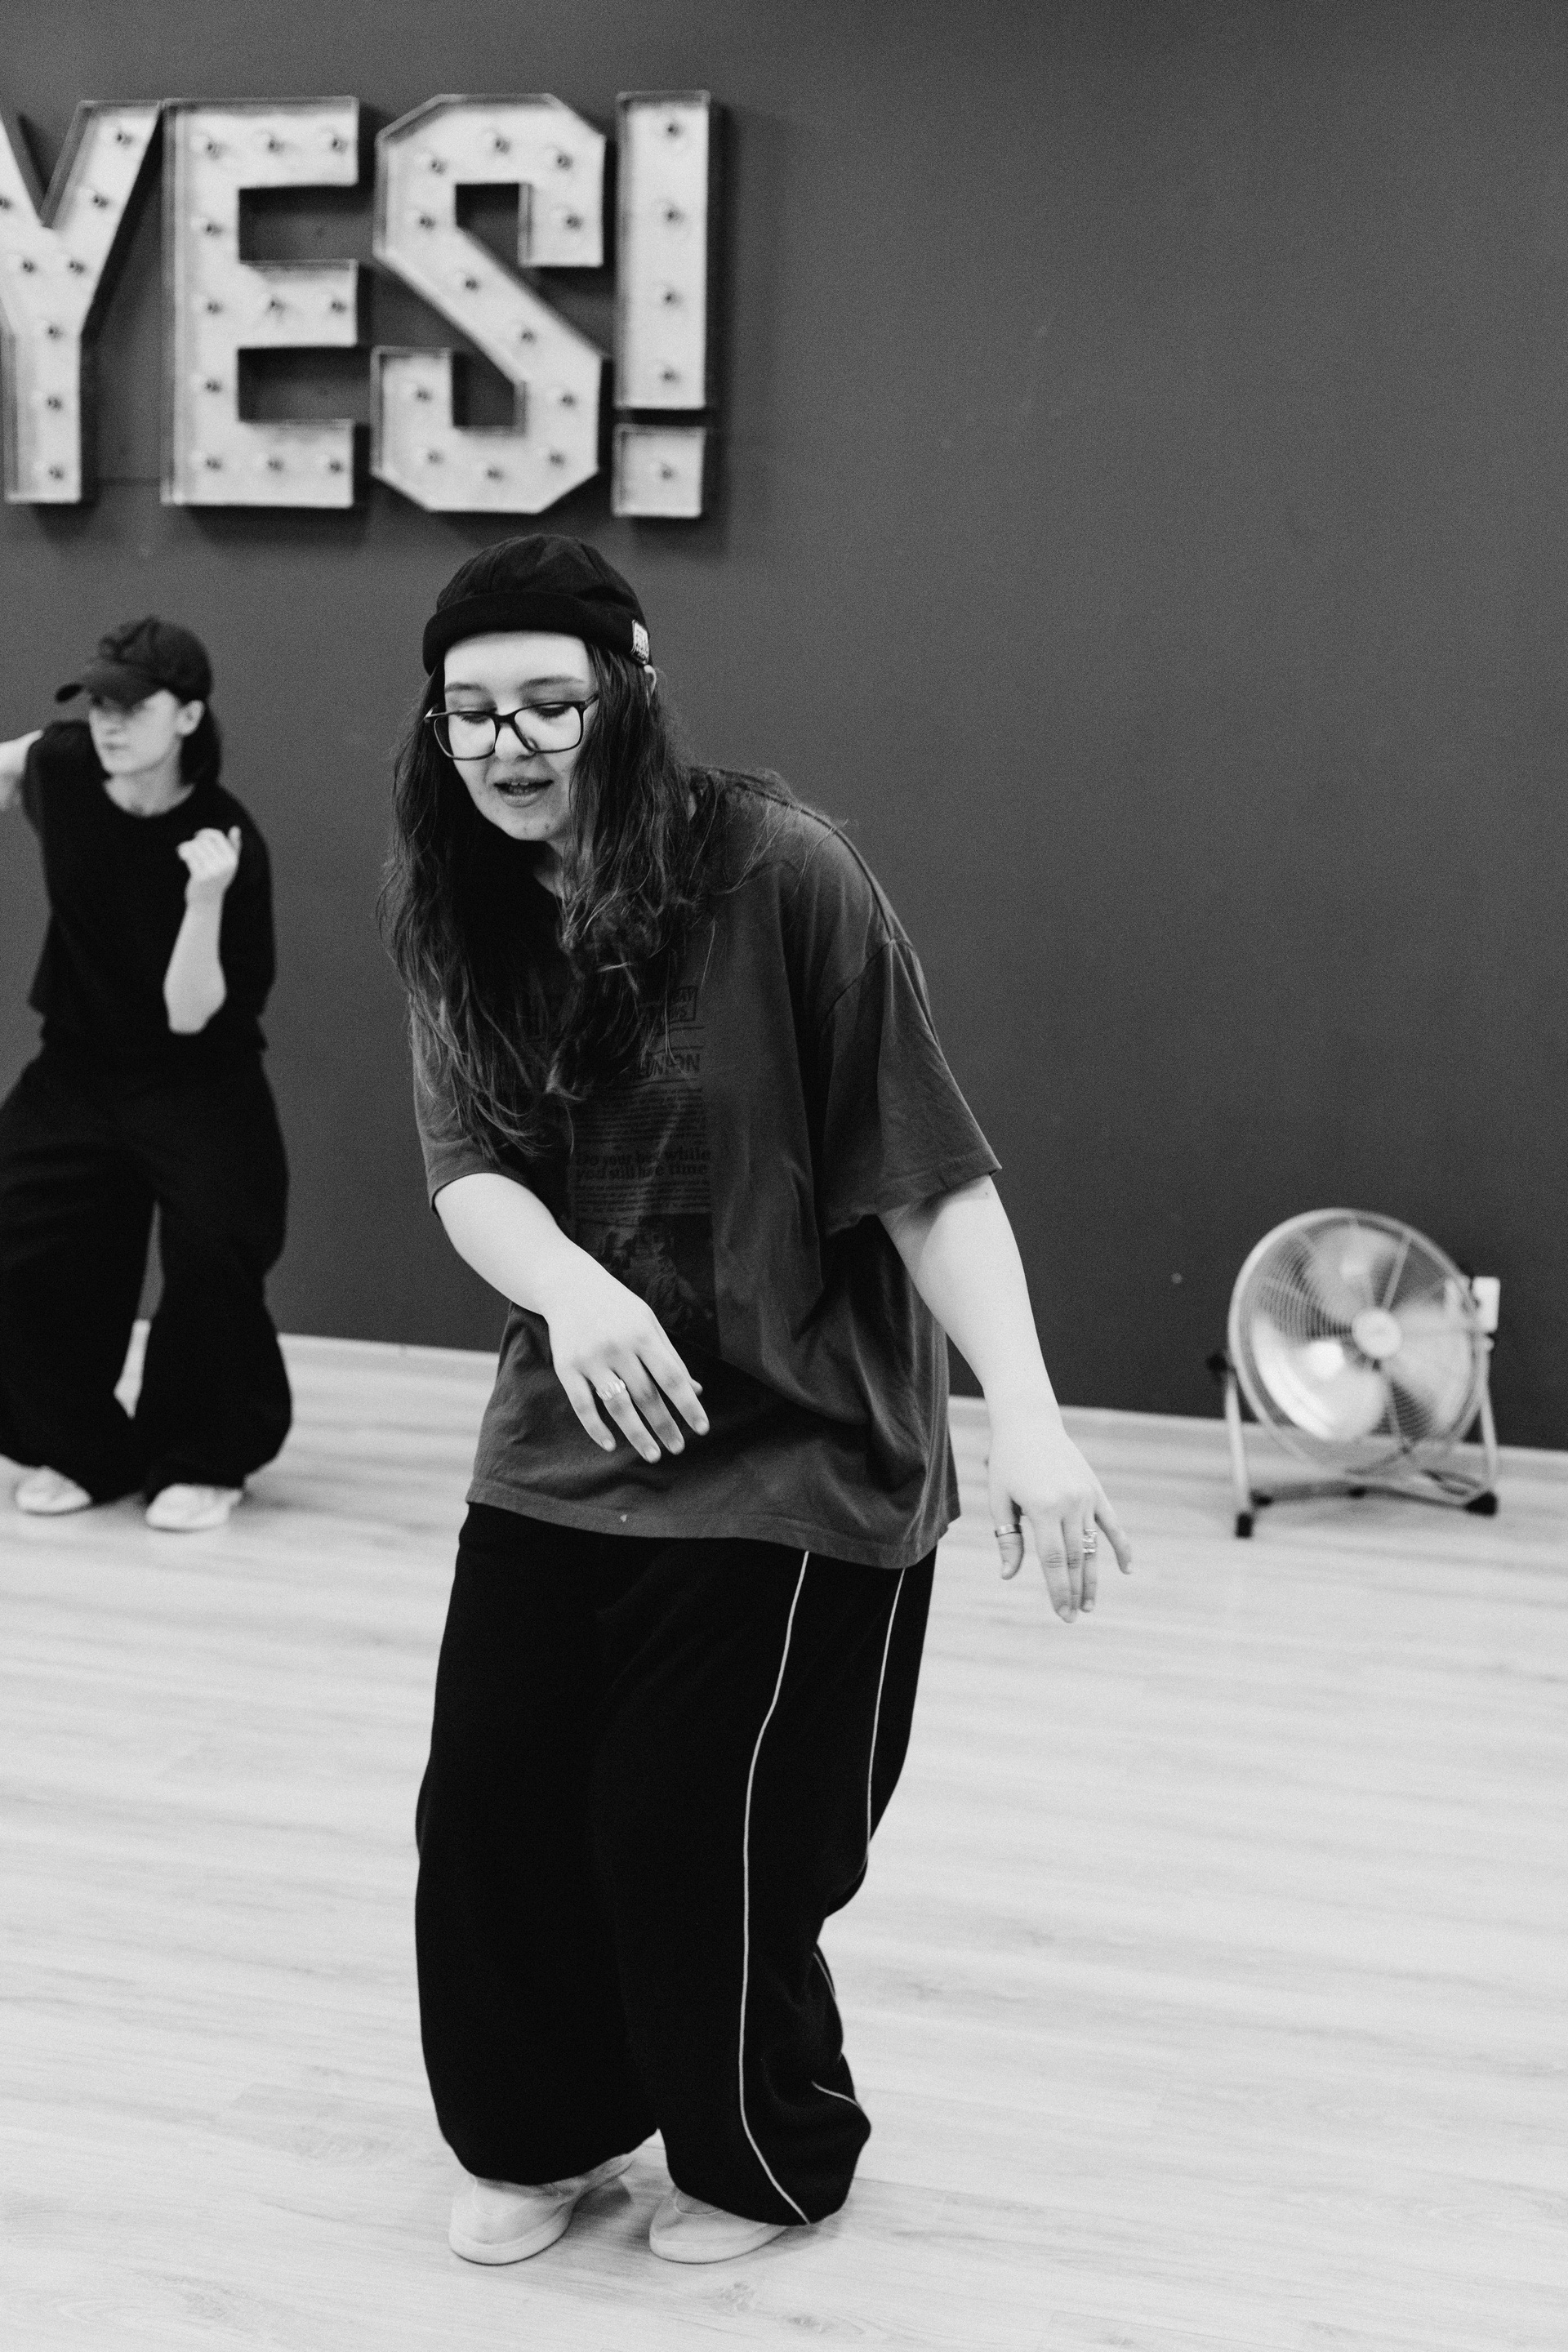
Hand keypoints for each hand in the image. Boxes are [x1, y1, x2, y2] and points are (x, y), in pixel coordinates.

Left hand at [177, 825, 240, 903]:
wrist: (206, 902)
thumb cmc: (216, 879)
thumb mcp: (228, 864)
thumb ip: (234, 847)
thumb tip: (235, 828)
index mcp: (232, 860)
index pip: (217, 836)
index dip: (205, 833)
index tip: (197, 837)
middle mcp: (225, 865)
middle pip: (204, 841)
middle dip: (194, 842)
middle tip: (188, 848)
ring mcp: (213, 871)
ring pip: (195, 847)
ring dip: (186, 847)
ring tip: (183, 852)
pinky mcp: (201, 877)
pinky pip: (189, 856)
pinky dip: (183, 854)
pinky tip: (181, 857)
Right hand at [540, 1253, 709, 1463]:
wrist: (568, 1285)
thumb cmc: (617, 1308)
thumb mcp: (648, 1324)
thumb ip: (670, 1357)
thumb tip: (696, 1390)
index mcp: (643, 1335)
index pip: (672, 1377)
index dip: (688, 1405)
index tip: (702, 1429)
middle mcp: (618, 1347)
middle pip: (647, 1396)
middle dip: (665, 1426)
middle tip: (678, 1448)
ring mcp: (590, 1359)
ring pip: (618, 1406)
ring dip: (637, 1435)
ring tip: (653, 1454)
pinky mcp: (566, 1368)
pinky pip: (582, 1405)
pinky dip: (596, 1428)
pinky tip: (611, 1445)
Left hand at [987, 1402, 1132, 1622]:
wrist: (1030, 1424)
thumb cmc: (1008, 1463)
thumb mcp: (1000, 1500)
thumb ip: (1008, 1539)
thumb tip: (1009, 1576)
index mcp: (1042, 1508)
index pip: (1054, 1561)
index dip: (1058, 1590)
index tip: (1061, 1613)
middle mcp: (1069, 1504)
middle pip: (1075, 1559)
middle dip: (1074, 1591)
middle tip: (1072, 1617)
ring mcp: (1086, 1498)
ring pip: (1092, 1547)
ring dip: (1092, 1578)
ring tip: (1088, 1605)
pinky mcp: (1096, 1491)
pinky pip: (1112, 1524)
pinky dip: (1121, 1547)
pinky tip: (1126, 1570)